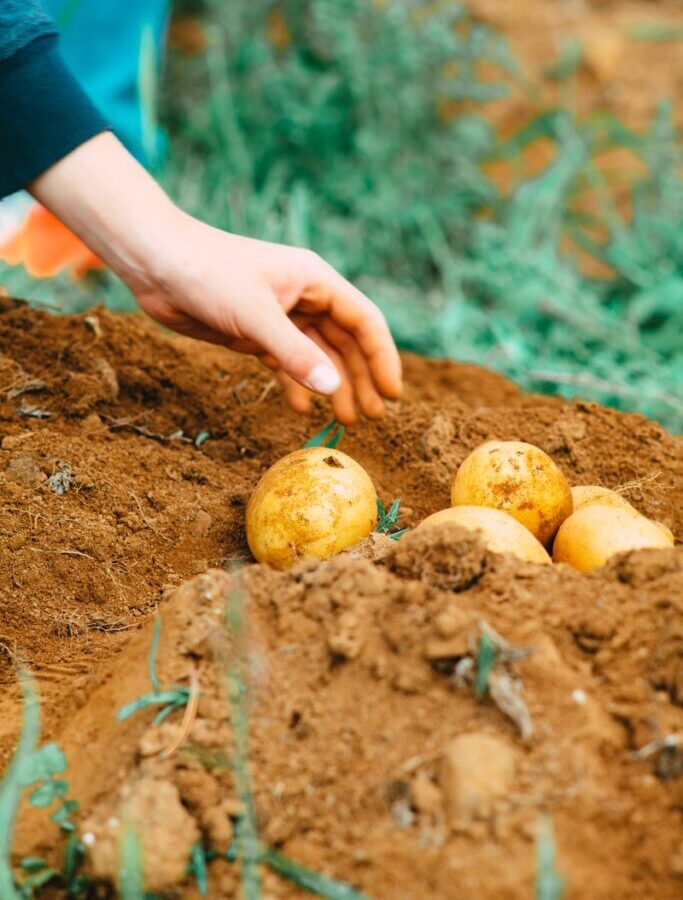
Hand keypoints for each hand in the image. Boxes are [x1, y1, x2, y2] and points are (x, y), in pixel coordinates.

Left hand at [135, 221, 401, 423]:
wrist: (156, 263)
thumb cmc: (207, 274)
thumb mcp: (255, 317)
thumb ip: (295, 354)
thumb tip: (334, 389)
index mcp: (315, 281)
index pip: (364, 321)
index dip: (382, 357)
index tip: (392, 394)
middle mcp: (303, 297)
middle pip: (346, 342)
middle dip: (360, 378)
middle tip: (371, 417)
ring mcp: (279, 316)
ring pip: (317, 355)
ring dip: (331, 386)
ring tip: (345, 420)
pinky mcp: (254, 332)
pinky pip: (285, 362)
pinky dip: (295, 383)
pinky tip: (300, 408)